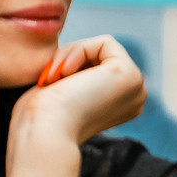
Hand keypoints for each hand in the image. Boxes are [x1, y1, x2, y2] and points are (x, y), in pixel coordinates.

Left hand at [6, 36, 147, 176]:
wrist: (42, 133)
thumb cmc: (40, 118)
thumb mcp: (63, 92)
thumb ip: (77, 76)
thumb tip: (77, 59)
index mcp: (121, 106)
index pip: (98, 66)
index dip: (70, 67)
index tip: (48, 84)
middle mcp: (134, 98)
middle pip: (102, 55)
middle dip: (71, 59)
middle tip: (50, 79)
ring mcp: (136, 87)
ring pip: (102, 47)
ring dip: (71, 54)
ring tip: (55, 77)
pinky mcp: (130, 75)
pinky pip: (104, 42)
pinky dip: (79, 50)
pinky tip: (66, 73)